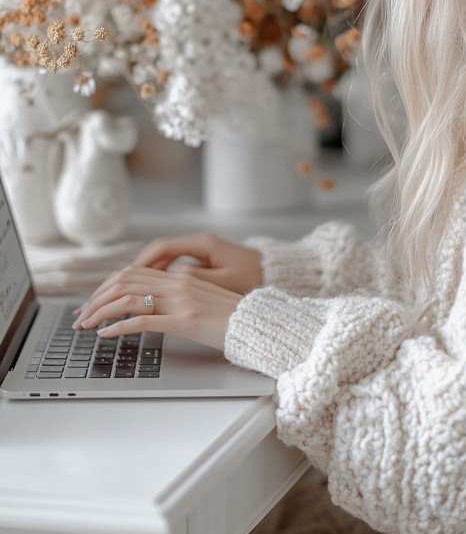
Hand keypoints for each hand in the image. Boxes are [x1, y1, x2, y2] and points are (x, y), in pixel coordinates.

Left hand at [72, 266, 241, 350]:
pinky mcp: (185, 321)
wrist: (258, 323)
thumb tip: (153, 304)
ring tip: (87, 326)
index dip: (107, 286)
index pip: (133, 273)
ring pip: (128, 299)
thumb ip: (179, 296)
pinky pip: (144, 321)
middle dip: (96, 299)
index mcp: (180, 277)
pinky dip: (120, 327)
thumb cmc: (233, 316)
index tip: (93, 302)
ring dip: (101, 312)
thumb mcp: (203, 299)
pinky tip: (106, 335)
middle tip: (81, 316)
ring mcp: (181, 301)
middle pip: (124, 282)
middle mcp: (178, 283)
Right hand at [131, 232, 262, 294]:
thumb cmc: (254, 277)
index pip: (163, 247)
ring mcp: (201, 251)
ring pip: (167, 258)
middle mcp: (199, 243)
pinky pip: (176, 265)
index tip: (127, 275)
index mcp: (203, 244)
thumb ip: (197, 278)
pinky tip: (153, 290)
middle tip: (122, 284)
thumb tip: (171, 276)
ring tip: (131, 289)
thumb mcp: (226, 281)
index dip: (143, 261)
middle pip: (160, 251)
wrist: (275, 272)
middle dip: (140, 268)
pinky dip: (162, 275)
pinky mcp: (205, 260)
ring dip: (149, 272)